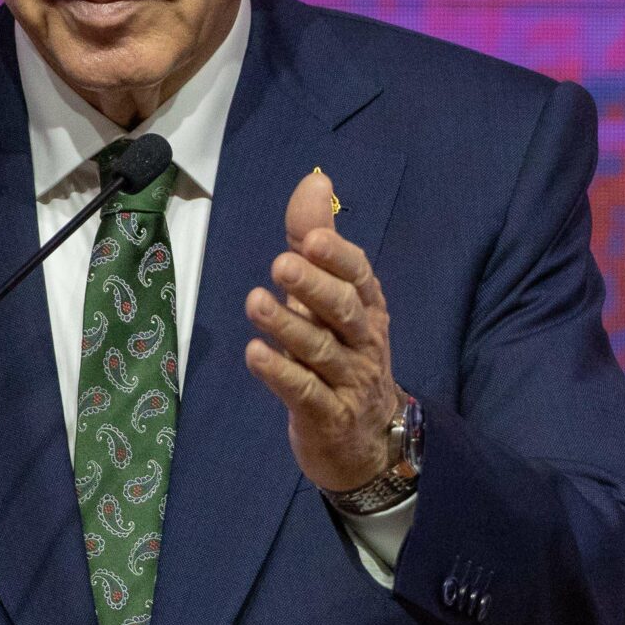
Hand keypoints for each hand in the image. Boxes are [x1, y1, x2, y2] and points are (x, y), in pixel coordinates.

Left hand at [245, 169, 401, 495]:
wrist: (367, 443)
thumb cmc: (341, 356)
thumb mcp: (330, 298)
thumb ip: (318, 241)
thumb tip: (316, 181)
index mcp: (368, 309)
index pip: (361, 277)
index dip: (339, 259)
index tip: (313, 239)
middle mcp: (363, 342)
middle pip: (344, 311)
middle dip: (314, 287)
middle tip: (281, 265)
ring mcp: (348, 382)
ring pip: (321, 350)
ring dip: (288, 327)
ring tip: (255, 303)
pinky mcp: (327, 416)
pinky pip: (305, 393)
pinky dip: (280, 373)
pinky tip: (255, 355)